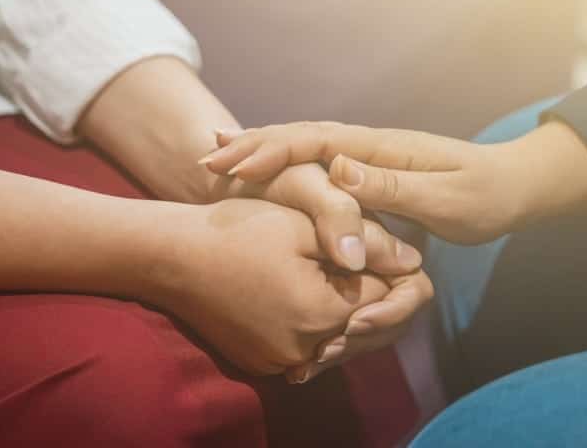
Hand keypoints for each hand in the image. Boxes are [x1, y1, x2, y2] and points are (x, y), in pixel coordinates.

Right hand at [201, 120, 586, 243]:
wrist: (512, 186)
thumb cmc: (485, 198)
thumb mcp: (446, 200)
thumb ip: (394, 186)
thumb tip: (338, 169)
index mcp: (381, 150)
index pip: (317, 143)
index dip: (273, 150)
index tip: (235, 164)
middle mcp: (368, 146)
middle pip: (301, 136)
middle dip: (254, 145)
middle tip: (206, 157)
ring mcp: (367, 156)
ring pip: (304, 145)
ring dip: (262, 149)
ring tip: (219, 157)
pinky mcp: (368, 171)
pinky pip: (317, 162)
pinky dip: (285, 161)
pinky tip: (266, 170)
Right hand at [204, 148, 431, 379]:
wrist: (172, 255)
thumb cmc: (238, 229)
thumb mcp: (305, 222)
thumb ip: (366, 243)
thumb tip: (413, 261)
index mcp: (323, 313)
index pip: (389, 297)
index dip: (396, 268)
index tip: (386, 245)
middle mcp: (306, 350)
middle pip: (372, 328)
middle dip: (380, 293)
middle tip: (367, 256)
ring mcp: (282, 362)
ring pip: (343, 341)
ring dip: (350, 310)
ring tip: (339, 271)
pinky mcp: (263, 364)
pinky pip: (312, 350)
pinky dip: (320, 326)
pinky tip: (312, 293)